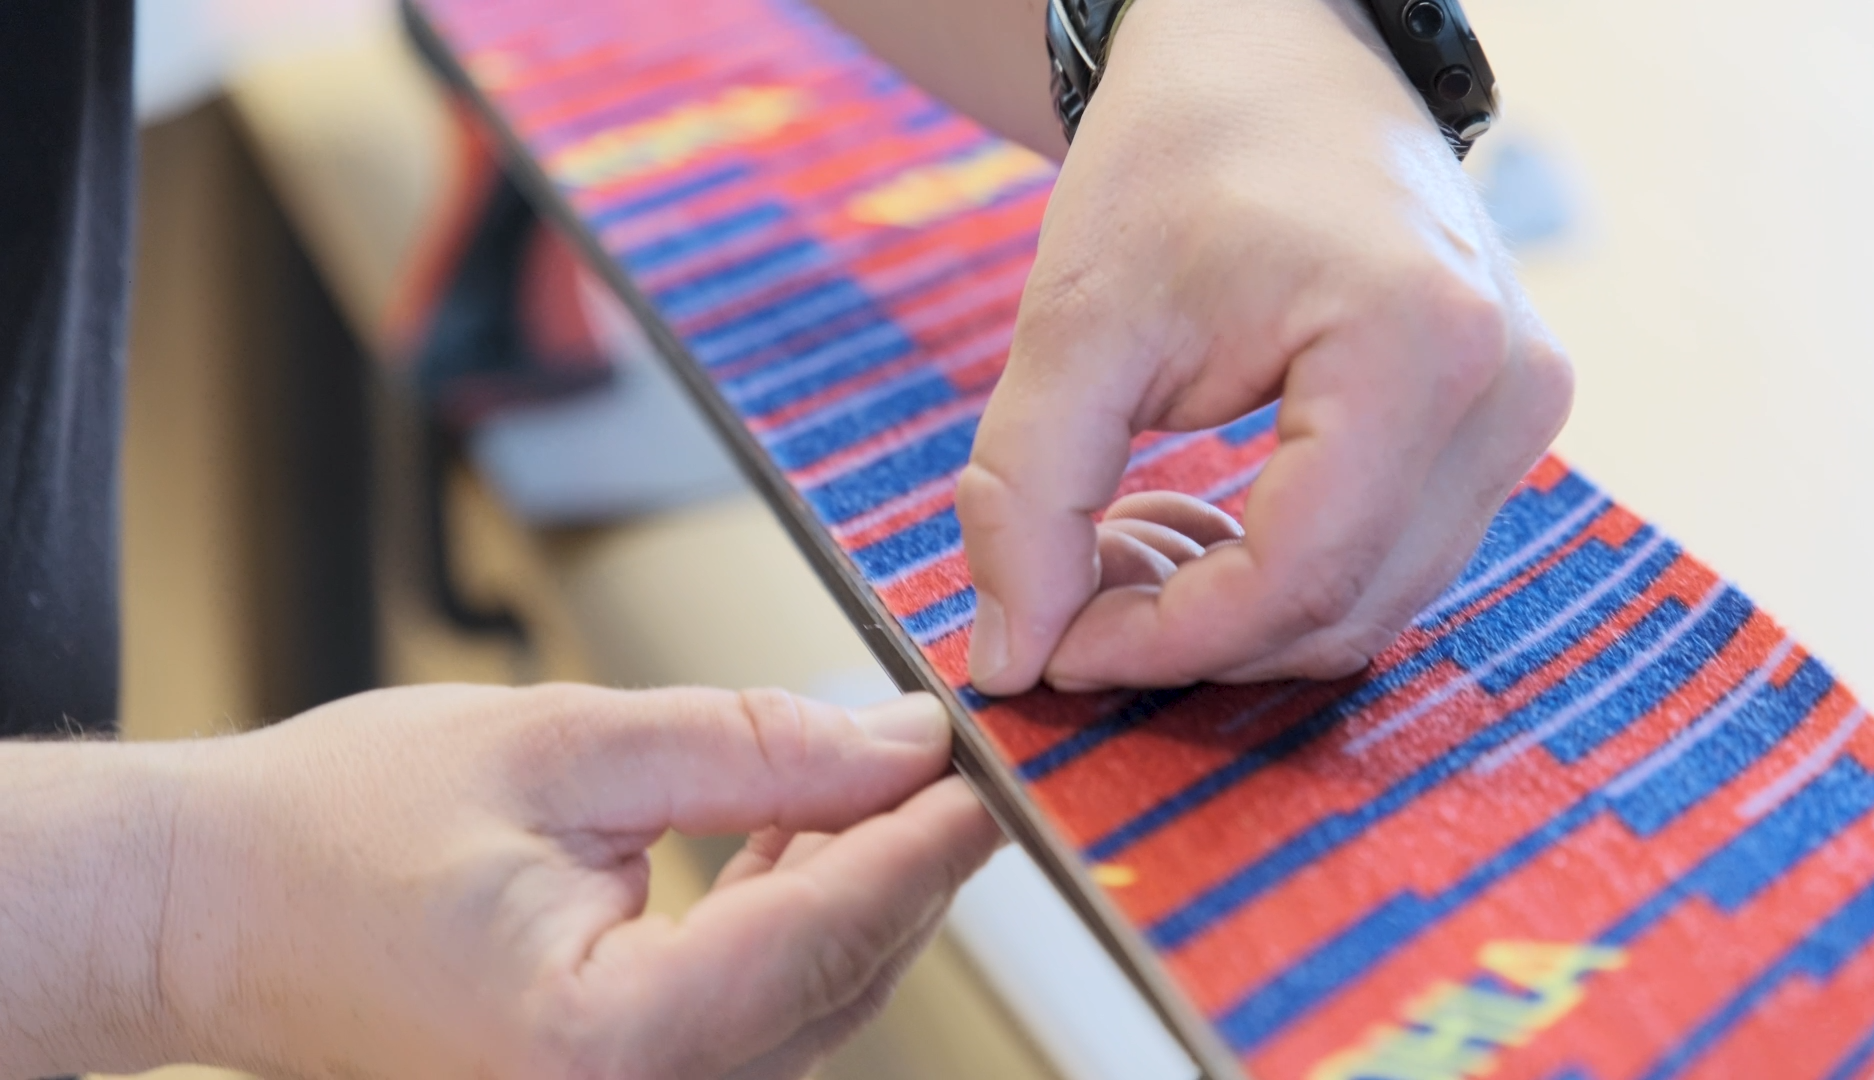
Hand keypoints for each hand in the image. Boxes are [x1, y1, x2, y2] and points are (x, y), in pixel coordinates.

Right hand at [149, 684, 997, 1079]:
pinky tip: (805, 831)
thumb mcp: (564, 746)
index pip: (824, 939)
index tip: (991, 769)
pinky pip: (750, 1011)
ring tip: (881, 772)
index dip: (923, 843)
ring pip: (807, 999)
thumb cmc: (334, 831)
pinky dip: (793, 919)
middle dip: (906, 861)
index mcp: (600, 1048)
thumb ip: (748, 748)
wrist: (209, 904)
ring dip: (857, 886)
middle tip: (951, 753)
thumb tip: (893, 742)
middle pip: (835, 980)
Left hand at [959, 0, 1573, 692]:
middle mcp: (1504, 389)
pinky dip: (1279, 577)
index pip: (1297, 578)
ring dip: (1232, 612)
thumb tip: (1014, 660)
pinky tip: (1194, 523)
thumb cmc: (1179, 155)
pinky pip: (1389, 558)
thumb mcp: (1074, 324)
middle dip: (1190, 636)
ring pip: (1369, 602)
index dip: (1163, 643)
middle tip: (1069, 593)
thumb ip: (1028, 498)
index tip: (1055, 648)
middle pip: (1342, 610)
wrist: (1269, 56)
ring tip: (1120, 539)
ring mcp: (1519, 408)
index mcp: (1416, 344)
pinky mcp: (1498, 421)